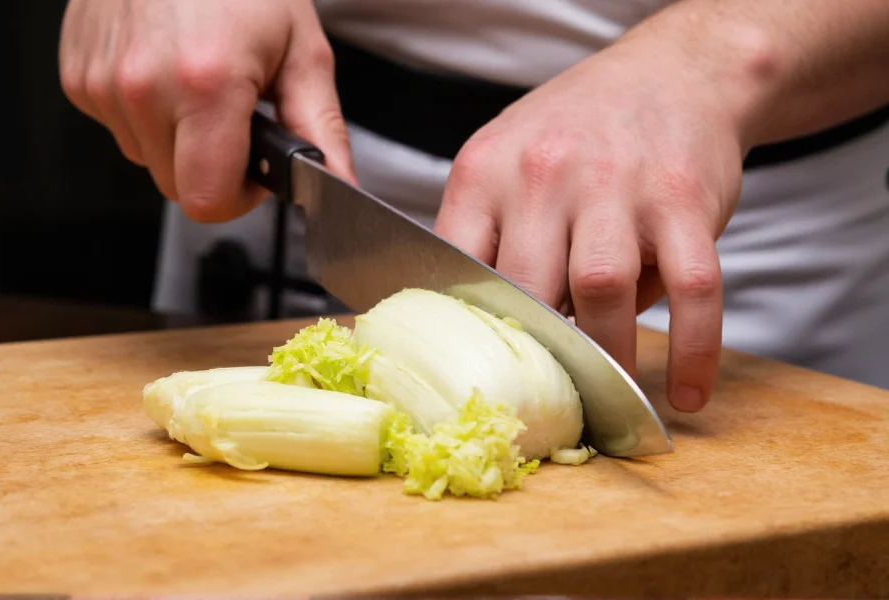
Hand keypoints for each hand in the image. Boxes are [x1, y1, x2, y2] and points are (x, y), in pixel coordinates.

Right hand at [59, 0, 354, 221]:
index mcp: (205, 86)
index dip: (240, 197)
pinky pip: (119, 127)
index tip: (254, 170)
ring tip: (202, 83)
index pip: (209, 201)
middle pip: (179, 188)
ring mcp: (102, 81)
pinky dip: (146, 114)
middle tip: (235, 118)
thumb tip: (340, 184)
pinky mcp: (78, 74)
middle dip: (213, 168)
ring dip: (179, 140)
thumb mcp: (302, 52)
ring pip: (147, 159)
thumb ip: (321, 130)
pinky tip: (167, 71)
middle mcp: (142, 87)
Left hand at [434, 28, 755, 412]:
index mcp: (486, 170)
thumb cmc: (578, 131)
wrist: (674, 73)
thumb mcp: (506, 159)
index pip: (456, 266)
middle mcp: (545, 174)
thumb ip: (488, 235)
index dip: (467, 331)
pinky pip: (691, 289)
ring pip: (600, 292)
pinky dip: (694, 350)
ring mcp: (618, 185)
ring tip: (609, 395)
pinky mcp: (684, 201)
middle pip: (527, 288)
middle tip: (547, 394)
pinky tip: (685, 392)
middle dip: (538, 353)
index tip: (480, 376)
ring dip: (605, 358)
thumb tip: (483, 328)